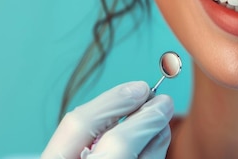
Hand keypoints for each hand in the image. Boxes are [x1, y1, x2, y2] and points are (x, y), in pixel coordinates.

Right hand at [41, 81, 173, 158]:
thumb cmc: (83, 156)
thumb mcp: (74, 151)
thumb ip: (94, 134)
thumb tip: (137, 97)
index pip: (77, 126)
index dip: (112, 101)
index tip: (140, 86)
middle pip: (116, 145)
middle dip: (144, 118)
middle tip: (163, 100)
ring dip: (156, 137)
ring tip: (162, 120)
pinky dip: (155, 153)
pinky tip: (158, 142)